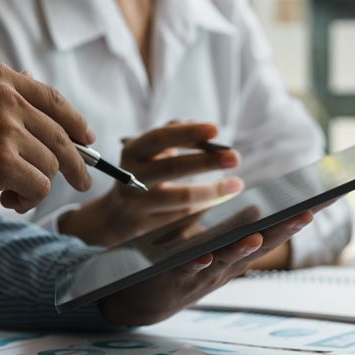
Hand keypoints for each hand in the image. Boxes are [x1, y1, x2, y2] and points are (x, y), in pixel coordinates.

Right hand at [0, 62, 93, 211]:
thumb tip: (37, 92)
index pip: (53, 99)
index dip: (75, 122)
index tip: (87, 138)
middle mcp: (7, 98)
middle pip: (61, 136)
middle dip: (77, 164)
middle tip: (83, 183)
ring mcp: (7, 130)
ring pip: (50, 166)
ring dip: (37, 186)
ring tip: (14, 196)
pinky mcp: (4, 162)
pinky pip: (39, 186)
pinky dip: (29, 200)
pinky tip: (10, 202)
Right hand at [59, 122, 241, 247]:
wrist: (117, 215)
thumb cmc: (144, 173)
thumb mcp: (151, 152)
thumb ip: (174, 135)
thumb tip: (203, 128)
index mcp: (132, 152)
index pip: (159, 138)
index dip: (188, 133)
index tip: (216, 129)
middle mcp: (131, 177)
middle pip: (172, 168)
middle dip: (207, 162)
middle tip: (234, 158)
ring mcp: (137, 204)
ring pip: (182, 198)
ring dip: (213, 191)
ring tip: (236, 184)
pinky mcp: (147, 227)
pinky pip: (183, 217)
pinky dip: (204, 207)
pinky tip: (219, 200)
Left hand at [98, 211, 313, 325]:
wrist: (144, 300)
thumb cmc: (184, 265)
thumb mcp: (214, 243)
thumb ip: (234, 226)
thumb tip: (260, 202)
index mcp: (239, 252)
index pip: (275, 230)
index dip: (298, 216)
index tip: (326, 196)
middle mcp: (228, 265)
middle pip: (261, 246)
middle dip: (283, 231)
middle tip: (307, 213)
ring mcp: (205, 274)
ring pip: (228, 260)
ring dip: (243, 249)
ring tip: (258, 235)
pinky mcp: (176, 279)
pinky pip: (188, 270)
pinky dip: (197, 264)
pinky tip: (203, 256)